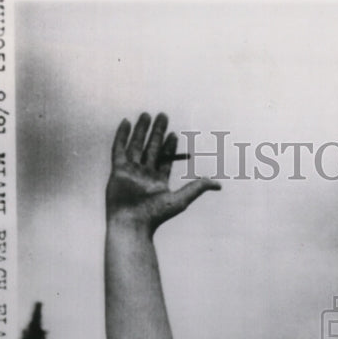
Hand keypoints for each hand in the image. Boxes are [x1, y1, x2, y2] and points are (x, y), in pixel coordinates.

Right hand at [106, 111, 220, 230]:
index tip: (174, 134)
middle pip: (151, 149)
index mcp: (158, 181)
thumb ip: (198, 188)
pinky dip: (122, 136)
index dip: (169, 146)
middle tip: (163, 115)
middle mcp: (144, 175)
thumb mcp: (181, 199)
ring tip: (146, 115)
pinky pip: (119, 149)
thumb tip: (219, 185)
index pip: (164, 159)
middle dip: (157, 132)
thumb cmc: (156, 215)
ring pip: (136, 146)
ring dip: (141, 131)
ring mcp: (131, 172)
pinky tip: (126, 122)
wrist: (132, 223)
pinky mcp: (117, 170)